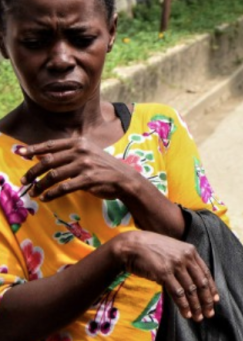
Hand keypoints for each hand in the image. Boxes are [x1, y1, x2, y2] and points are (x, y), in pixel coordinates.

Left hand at [19, 137, 142, 202]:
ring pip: (53, 175)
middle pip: (48, 161)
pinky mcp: (88, 179)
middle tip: (24, 181)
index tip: (20, 153)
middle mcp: (81, 151)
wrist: (125, 179)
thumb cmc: (104, 167)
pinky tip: (46, 198)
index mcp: (80, 142)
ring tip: (33, 193)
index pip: (51, 145)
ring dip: (40, 186)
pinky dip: (51, 194)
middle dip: (32, 172)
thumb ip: (67, 153)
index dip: (34, 149)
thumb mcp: (88, 154)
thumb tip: (41, 155)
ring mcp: (85, 165)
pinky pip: (64, 187)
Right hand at [112, 231, 217, 321]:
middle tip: (210, 314)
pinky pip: (177, 293)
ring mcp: (175, 265)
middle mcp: (186, 257)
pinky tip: (186, 314)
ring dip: (196, 306)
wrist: (132, 246)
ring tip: (198, 317)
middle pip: (201, 283)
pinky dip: (183, 305)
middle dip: (206, 300)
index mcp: (191, 251)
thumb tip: (192, 282)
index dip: (212, 288)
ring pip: (190, 290)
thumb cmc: (151, 250)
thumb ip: (184, 263)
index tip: (216, 300)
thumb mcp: (173, 251)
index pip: (205, 272)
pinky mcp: (164, 273)